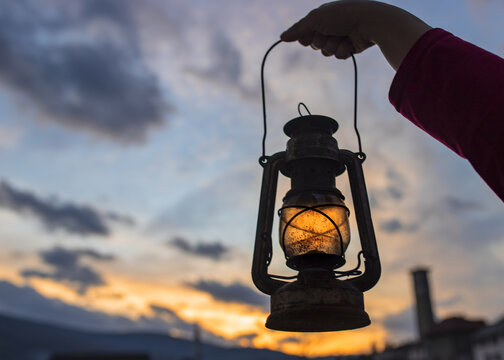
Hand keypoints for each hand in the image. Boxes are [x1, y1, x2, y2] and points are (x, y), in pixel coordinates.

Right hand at [280, 0, 430, 69]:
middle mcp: (330, 26)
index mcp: (321, 16)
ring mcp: (340, 37)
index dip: (306, 37)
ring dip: (333, 46)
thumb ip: (298, 29)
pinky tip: (350, 43)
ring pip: (327, 52)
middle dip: (321, 41)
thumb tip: (281, 37)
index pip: (304, 34)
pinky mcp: (349, 47)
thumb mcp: (315, 19)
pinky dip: (343, 50)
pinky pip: (339, 56)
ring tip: (343, 37)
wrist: (368, 22)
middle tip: (330, 32)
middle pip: (315, 44)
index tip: (311, 34)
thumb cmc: (342, 15)